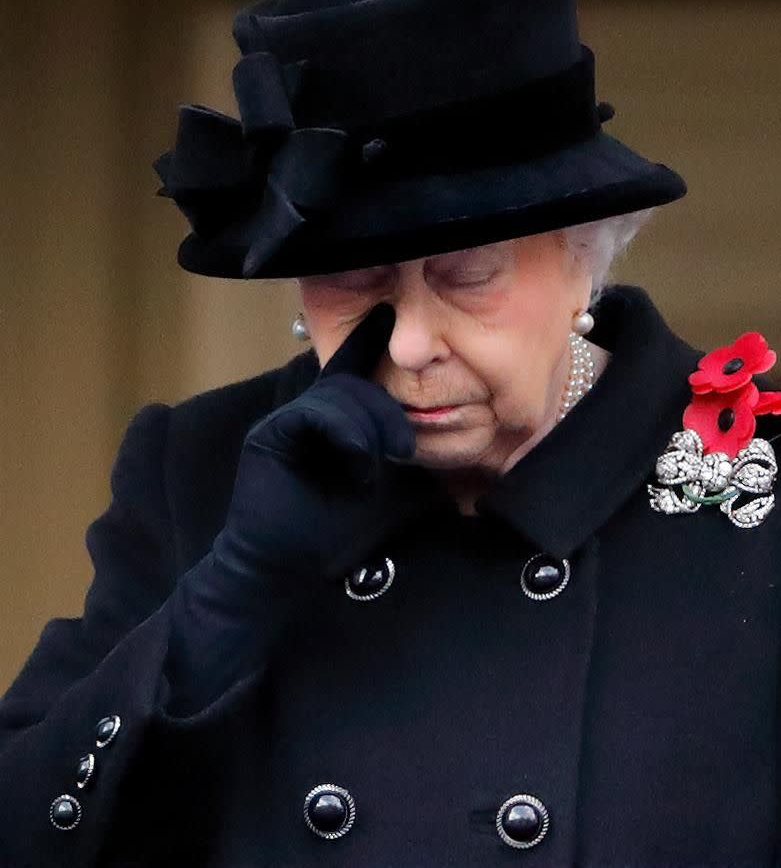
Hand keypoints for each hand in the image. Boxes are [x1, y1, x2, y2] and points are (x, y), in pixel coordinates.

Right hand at [215, 303, 419, 583]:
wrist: (281, 564)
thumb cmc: (327, 527)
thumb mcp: (371, 480)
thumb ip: (382, 448)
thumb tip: (414, 432)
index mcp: (328, 420)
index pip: (350, 371)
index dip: (367, 340)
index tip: (387, 313)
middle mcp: (305, 413)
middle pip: (352, 384)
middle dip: (386, 410)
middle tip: (405, 447)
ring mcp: (284, 422)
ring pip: (337, 396)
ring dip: (370, 427)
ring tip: (382, 461)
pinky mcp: (269, 437)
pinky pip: (312, 415)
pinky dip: (343, 435)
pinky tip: (357, 462)